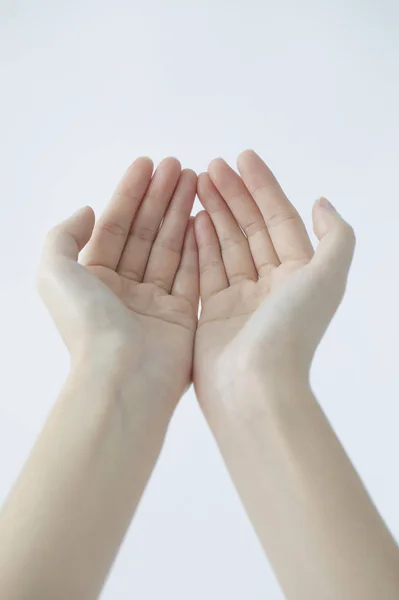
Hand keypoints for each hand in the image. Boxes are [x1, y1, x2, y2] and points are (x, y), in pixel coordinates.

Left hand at [37, 157, 198, 405]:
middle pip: (144, 232)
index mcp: (92, 279)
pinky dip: (196, 245)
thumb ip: (64, 236)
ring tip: (194, 180)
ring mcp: (154, 303)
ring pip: (169, 248)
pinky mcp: (181, 316)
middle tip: (178, 166)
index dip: (129, 193)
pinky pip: (190, 273)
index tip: (147, 164)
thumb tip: (87, 211)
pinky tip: (203, 217)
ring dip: (180, 213)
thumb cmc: (87, 324)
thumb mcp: (54, 272)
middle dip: (159, 197)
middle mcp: (123, 289)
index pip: (115, 225)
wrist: (123, 377)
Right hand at [193, 150, 354, 410]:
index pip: (279, 219)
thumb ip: (335, 237)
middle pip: (251, 228)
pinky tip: (191, 218)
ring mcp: (242, 298)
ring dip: (214, 213)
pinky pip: (207, 269)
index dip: (263, 186)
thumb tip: (323, 203)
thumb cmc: (291, 329)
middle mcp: (272, 284)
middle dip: (233, 195)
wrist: (254, 386)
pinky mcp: (215, 312)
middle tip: (210, 166)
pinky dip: (200, 243)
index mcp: (300, 274)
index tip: (241, 157)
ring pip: (227, 245)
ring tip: (196, 183)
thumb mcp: (328, 277)